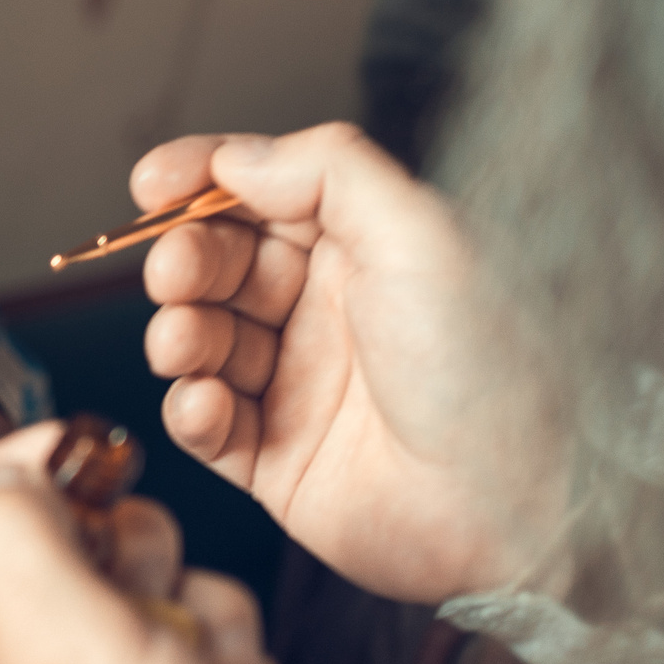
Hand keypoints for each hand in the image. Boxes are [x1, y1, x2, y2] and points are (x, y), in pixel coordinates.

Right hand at [135, 125, 568, 605]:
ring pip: (199, 340)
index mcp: (361, 247)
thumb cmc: (486, 369)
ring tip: (187, 342)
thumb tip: (236, 158)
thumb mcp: (419, 233)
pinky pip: (205, 425)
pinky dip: (191, 409)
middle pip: (217, 263)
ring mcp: (297, 386)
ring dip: (178, 333)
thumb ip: (327, 171)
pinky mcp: (277, 461)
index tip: (150, 183)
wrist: (514, 505)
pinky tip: (207, 404)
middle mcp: (324, 311)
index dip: (199, 179)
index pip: (260, 193)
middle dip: (183, 261)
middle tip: (175, 274)